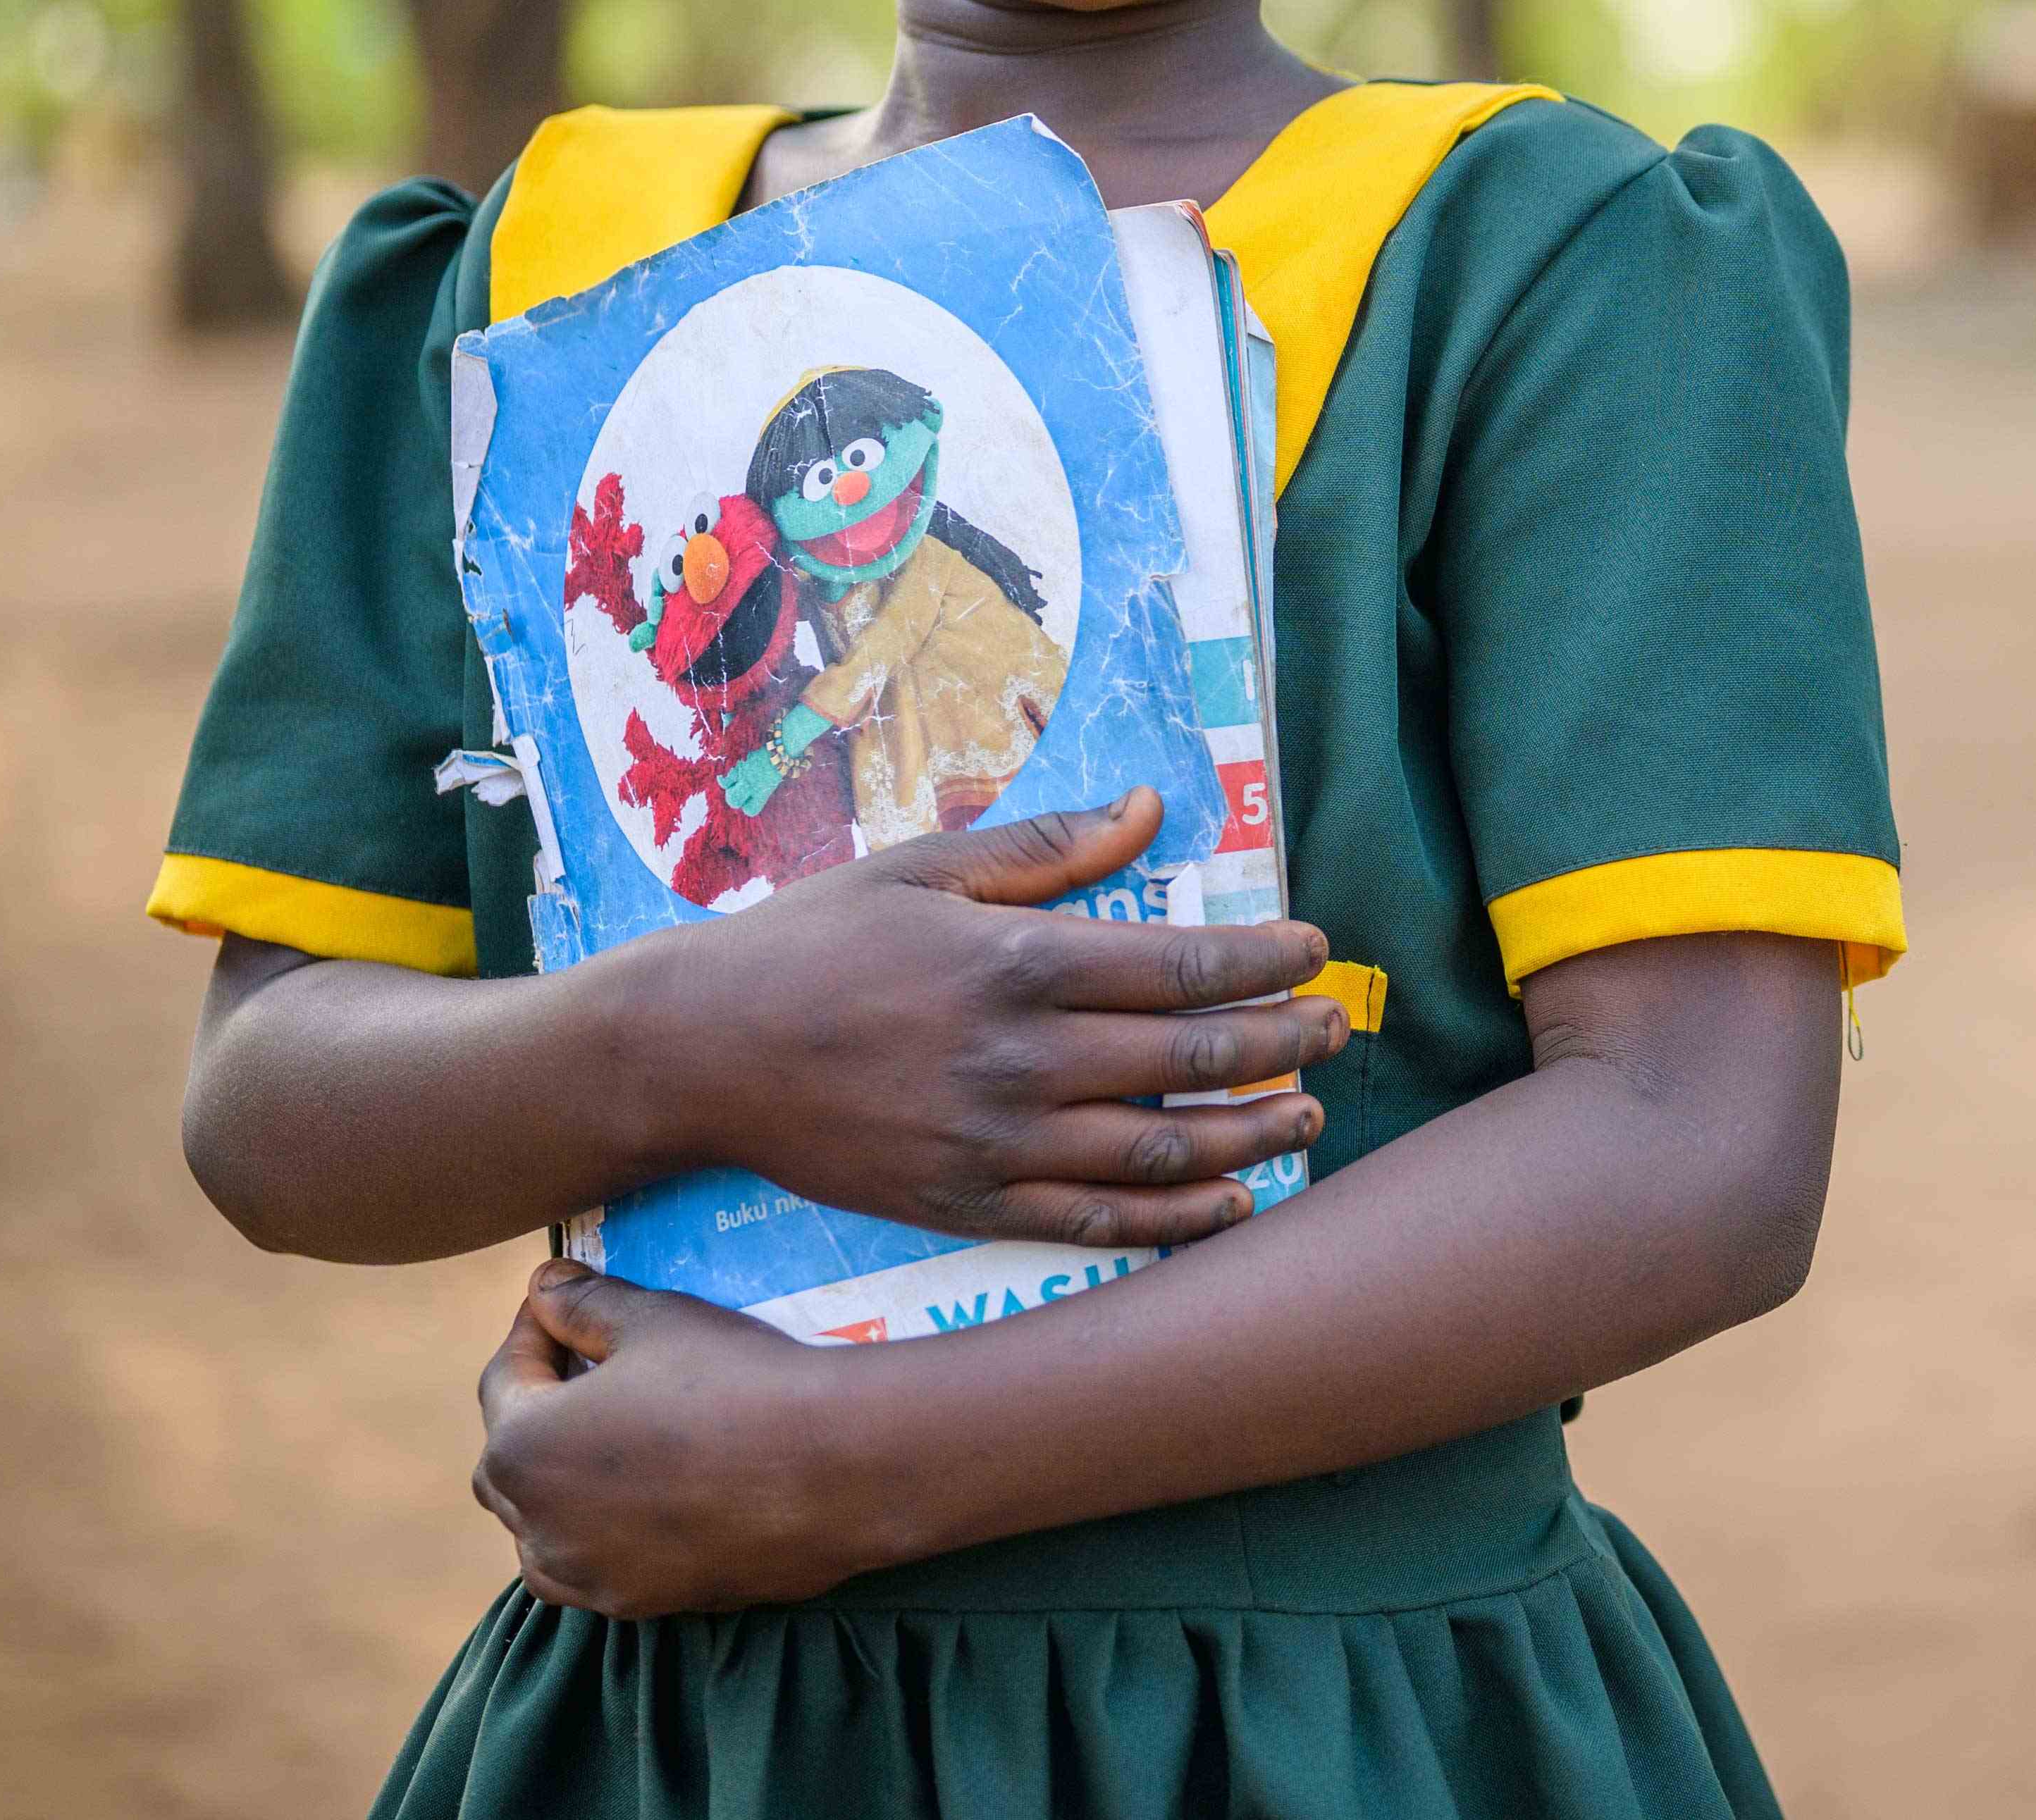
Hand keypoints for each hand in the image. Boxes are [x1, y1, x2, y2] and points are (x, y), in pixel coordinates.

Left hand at [474, 1262, 863, 1614]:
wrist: (832, 1468)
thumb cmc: (735, 1381)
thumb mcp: (655, 1321)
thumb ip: (585, 1304)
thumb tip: (545, 1285)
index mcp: (522, 1450)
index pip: (504, 1378)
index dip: (534, 1330)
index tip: (564, 1299)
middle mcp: (538, 1528)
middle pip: (511, 1461)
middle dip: (540, 1409)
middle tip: (592, 1365)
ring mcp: (589, 1576)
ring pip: (544, 1529)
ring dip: (560, 1484)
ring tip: (615, 1439)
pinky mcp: (644, 1604)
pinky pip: (597, 1566)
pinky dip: (603, 1532)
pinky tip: (653, 1495)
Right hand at [609, 788, 1344, 1249]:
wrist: (698, 1051)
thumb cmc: (812, 942)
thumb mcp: (926, 867)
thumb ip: (1050, 845)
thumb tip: (1153, 809)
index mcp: (1017, 961)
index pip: (1181, 966)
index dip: (1265, 961)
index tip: (1315, 948)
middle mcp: (1019, 1058)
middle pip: (1191, 1059)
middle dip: (1282, 1043)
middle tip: (1337, 1028)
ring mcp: (996, 1142)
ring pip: (1162, 1153)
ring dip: (1252, 1137)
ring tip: (1308, 1116)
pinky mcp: (967, 1204)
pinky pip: (1096, 1225)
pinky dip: (1175, 1224)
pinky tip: (1231, 1208)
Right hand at [716, 746, 786, 812]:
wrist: (781, 747)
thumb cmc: (778, 765)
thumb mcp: (771, 782)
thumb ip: (759, 791)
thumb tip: (742, 797)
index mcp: (762, 792)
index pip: (750, 811)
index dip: (748, 806)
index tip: (750, 799)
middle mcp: (751, 785)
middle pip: (733, 801)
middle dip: (733, 799)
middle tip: (738, 792)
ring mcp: (743, 773)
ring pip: (726, 787)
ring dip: (728, 786)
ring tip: (732, 782)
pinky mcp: (737, 762)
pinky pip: (724, 775)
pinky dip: (722, 777)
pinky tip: (723, 776)